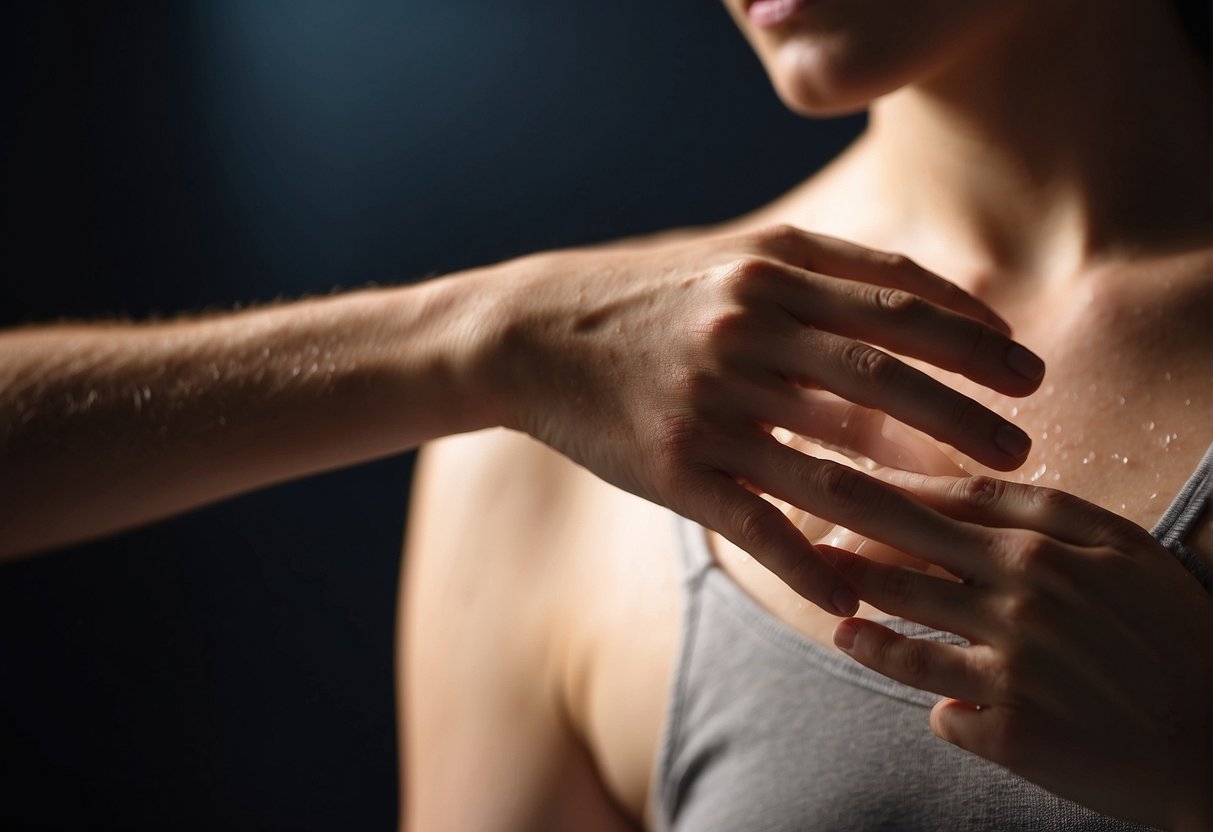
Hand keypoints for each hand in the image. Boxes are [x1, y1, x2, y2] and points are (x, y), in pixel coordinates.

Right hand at [474, 224, 1044, 615]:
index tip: (1026, 372)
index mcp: (767, 271)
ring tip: (964, 530)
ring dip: (909, 506)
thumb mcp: (734, 261)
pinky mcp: (671, 468)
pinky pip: (757, 526)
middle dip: (965, 415)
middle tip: (1025, 447)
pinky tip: (851, 596)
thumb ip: (827, 275)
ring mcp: (707, 404)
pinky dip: (809, 566)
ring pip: (829, 466)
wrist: (532, 333)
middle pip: (880, 376)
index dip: (973, 339)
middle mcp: (742, 332)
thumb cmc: (649, 297)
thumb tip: (928, 313)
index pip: (897, 303)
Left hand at [828, 473, 1211, 829]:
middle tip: (802, 543)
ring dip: (857, 624)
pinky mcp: (1011, 733)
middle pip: (902, 561)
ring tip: (836, 620)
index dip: (881, 491)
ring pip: (902, 636)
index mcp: (1044, 548)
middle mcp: (1019, 599)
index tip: (839, 482)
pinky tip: (922, 695)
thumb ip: (1043, 510)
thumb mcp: (1124, 547)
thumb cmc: (1173, 630)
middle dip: (842, 546)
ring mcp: (1012, 668)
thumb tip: (955, 495)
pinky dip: (932, 702)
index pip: (939, 504)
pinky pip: (943, 711)